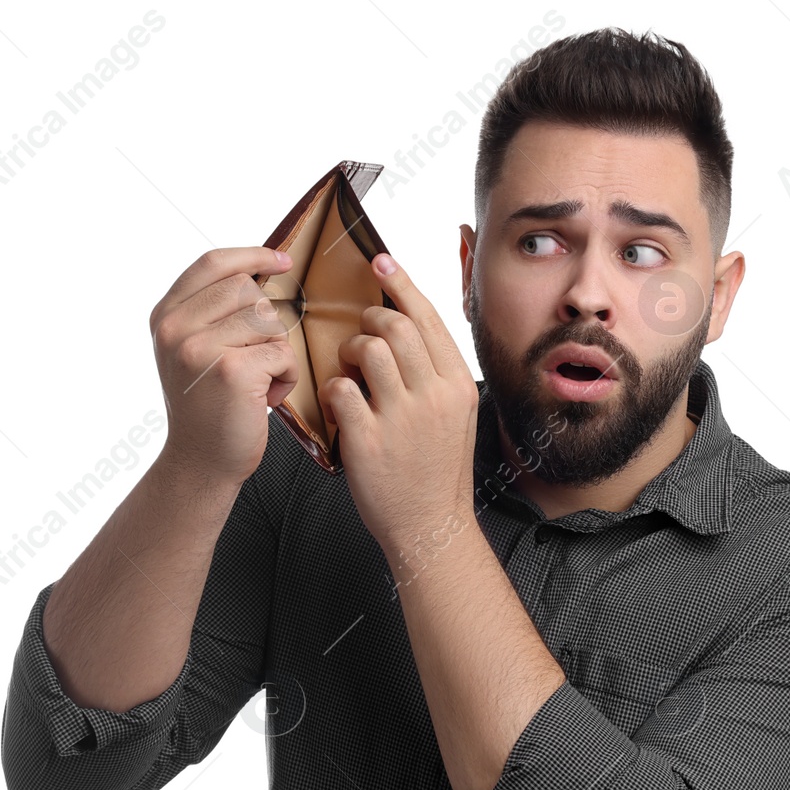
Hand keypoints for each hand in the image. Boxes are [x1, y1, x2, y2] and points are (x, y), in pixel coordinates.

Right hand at [148, 246, 300, 484]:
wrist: (200, 463)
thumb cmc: (207, 408)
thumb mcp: (193, 351)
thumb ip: (211, 312)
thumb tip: (260, 270)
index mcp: (165, 316)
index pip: (212, 264)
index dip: (251, 255)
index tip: (281, 260)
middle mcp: (175, 328)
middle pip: (247, 290)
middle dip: (266, 323)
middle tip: (255, 360)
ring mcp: (200, 348)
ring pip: (269, 321)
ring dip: (277, 352)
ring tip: (257, 382)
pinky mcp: (231, 371)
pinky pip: (283, 353)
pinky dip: (286, 376)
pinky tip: (265, 398)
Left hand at [316, 252, 479, 562]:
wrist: (431, 527)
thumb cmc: (436, 471)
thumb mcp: (455, 416)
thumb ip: (436, 374)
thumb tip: (409, 330)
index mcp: (457, 385)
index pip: (428, 319)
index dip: (401, 284)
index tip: (380, 262)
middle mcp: (434, 396)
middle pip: (395, 326)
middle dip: (369, 319)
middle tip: (360, 333)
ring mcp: (402, 418)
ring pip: (367, 350)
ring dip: (348, 351)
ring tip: (348, 370)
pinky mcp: (369, 440)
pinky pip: (340, 389)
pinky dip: (332, 390)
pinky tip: (338, 404)